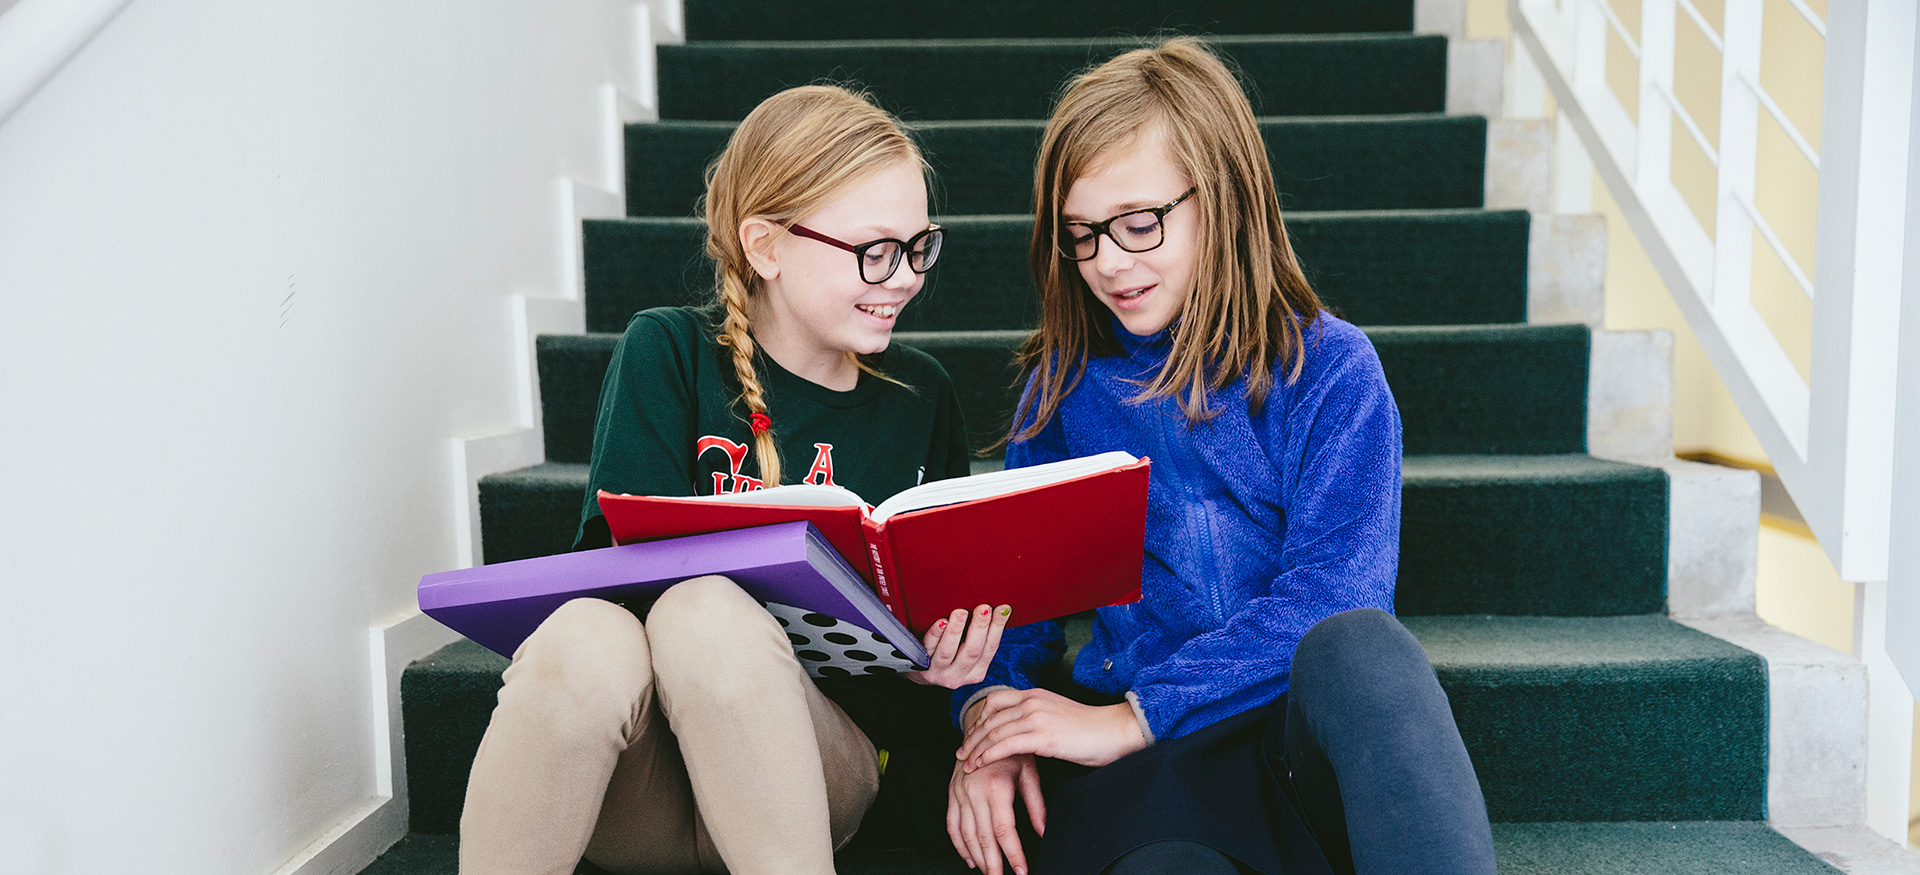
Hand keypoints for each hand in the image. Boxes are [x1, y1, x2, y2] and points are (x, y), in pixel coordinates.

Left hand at [905, 604, 1009, 688]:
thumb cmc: (948, 656)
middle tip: (984, 608)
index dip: (998, 628)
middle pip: (972, 651)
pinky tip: (940, 623)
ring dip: (956, 630)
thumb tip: (995, 608)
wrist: (919, 673)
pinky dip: (935, 635)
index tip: (1003, 609)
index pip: (990, 648)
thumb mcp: (966, 652)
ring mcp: (939, 672)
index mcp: (976, 671)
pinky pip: (927, 649)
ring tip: (960, 612)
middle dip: (980, 627)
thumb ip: (977, 636)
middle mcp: (959, 674)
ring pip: (948, 651)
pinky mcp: (921, 667)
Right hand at [947, 753, 1044, 874]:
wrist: (984, 725)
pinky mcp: (952, 794)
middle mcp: (973, 792)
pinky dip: (958, 845)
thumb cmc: (1010, 746)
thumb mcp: (1029, 772)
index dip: (1013, 854)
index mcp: (995, 786)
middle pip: (983, 838)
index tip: (1021, 871)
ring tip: (990, 873)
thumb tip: (1044, 831)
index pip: (1004, 830)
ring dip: (977, 858)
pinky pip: (951, 825)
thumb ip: (1036, 805)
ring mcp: (959, 793)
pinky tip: (969, 858)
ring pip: (965, 835)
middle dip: (994, 864)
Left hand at [957, 688, 1146, 771]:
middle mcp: (1032, 700)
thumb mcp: (1057, 715)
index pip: (994, 701)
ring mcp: (1037, 716)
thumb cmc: (1090, 729)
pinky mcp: (1043, 736)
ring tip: (966, 763)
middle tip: (961, 752)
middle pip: (989, 717)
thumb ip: (1036, 717)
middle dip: (971, 736)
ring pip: (994, 731)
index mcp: (1035, 694)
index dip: (977, 718)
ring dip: (976, 749)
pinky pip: (1006, 745)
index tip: (969, 736)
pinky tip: (980, 764)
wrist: (1115, 731)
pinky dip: (988, 755)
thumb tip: (1020, 731)